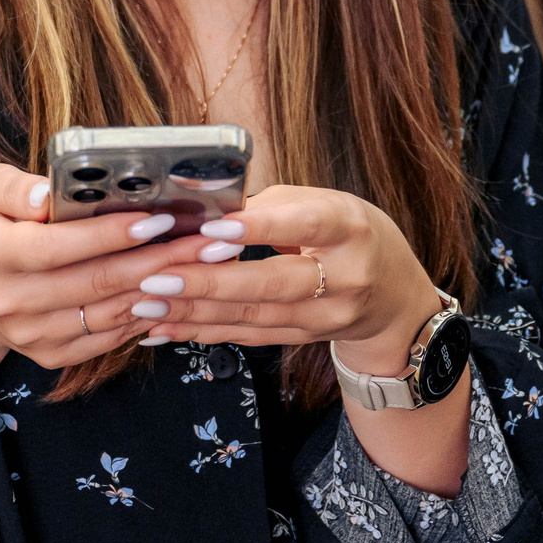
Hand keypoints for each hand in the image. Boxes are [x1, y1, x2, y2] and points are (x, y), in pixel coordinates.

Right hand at [0, 164, 224, 368]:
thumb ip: (14, 187)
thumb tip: (48, 195)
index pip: (60, 246)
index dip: (112, 234)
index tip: (159, 218)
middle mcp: (8, 300)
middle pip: (96, 281)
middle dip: (159, 260)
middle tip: (205, 240)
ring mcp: (30, 335)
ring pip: (110, 312)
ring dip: (163, 288)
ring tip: (203, 263)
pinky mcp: (50, 356)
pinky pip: (109, 337)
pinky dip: (145, 314)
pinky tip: (175, 292)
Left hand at [121, 185, 448, 374]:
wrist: (395, 298)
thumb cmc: (352, 235)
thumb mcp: (328, 204)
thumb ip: (271, 204)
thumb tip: (208, 209)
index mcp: (349, 230)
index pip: (304, 227)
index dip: (258, 229)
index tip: (211, 230)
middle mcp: (344, 278)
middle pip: (272, 283)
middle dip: (208, 282)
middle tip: (156, 277)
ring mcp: (325, 317)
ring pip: (254, 316)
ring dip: (195, 311)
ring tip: (147, 302)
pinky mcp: (305, 339)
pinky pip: (250, 337)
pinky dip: (205, 331)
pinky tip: (167, 326)